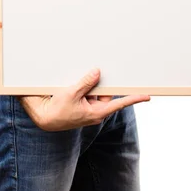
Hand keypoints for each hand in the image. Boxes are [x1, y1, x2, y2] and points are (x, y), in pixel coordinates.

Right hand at [18, 69, 149, 131]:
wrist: (43, 117)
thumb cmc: (57, 110)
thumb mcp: (72, 94)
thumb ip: (86, 83)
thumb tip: (98, 72)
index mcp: (96, 113)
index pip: (119, 104)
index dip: (133, 99)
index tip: (146, 96)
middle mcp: (95, 111)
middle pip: (105, 93)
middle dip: (101, 83)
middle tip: (99, 72)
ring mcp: (88, 108)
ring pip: (95, 91)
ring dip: (89, 84)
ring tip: (77, 84)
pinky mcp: (81, 104)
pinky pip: (87, 92)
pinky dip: (84, 86)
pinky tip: (74, 83)